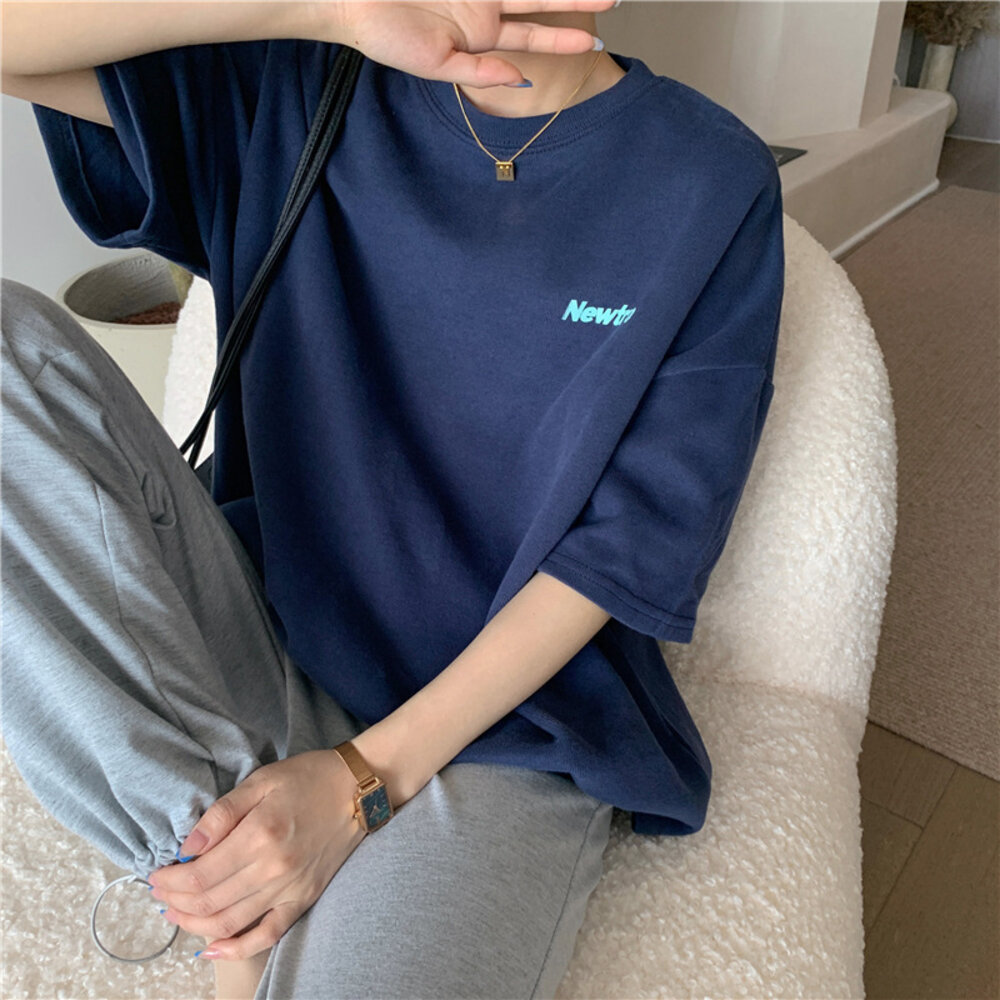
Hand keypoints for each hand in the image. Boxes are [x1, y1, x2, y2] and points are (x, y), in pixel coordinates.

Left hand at [147, 750, 366, 960]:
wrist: (357, 789)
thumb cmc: (308, 778)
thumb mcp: (261, 781)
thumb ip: (222, 813)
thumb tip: (188, 846)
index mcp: (259, 835)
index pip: (199, 874)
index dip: (170, 880)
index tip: (156, 875)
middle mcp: (273, 869)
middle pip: (209, 902)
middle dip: (175, 902)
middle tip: (160, 894)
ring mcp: (290, 889)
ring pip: (229, 923)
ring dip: (194, 924)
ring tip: (176, 913)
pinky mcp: (303, 899)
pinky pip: (267, 935)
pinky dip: (237, 949)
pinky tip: (212, 949)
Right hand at [315, 0, 615, 87]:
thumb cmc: (385, 36)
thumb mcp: (436, 65)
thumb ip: (481, 71)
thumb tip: (522, 80)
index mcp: (480, 34)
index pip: (533, 37)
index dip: (564, 39)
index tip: (596, 43)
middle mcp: (484, 5)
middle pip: (540, 0)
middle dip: (576, 0)